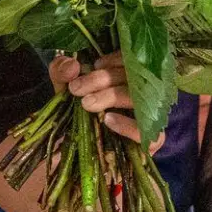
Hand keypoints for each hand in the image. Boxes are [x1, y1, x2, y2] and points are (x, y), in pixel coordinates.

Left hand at [49, 53, 164, 152]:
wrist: (74, 152)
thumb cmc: (75, 113)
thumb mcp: (64, 88)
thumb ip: (61, 71)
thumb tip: (72, 65)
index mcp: (128, 78)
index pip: (135, 60)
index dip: (116, 59)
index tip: (94, 65)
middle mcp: (144, 95)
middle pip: (135, 78)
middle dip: (102, 79)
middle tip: (77, 88)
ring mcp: (149, 118)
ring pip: (141, 101)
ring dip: (112, 97)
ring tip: (87, 103)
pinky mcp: (150, 141)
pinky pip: (145, 131)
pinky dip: (127, 124)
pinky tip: (108, 119)